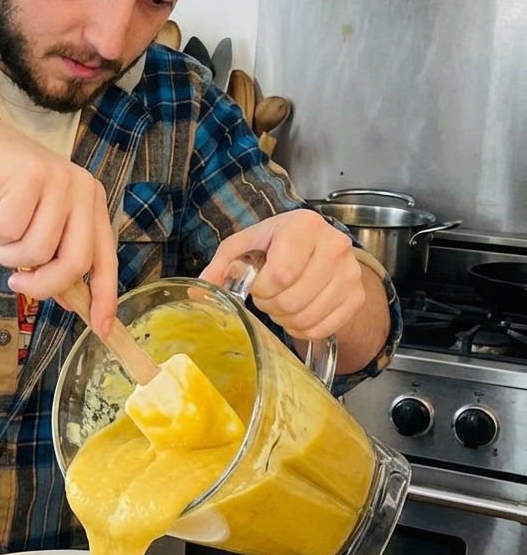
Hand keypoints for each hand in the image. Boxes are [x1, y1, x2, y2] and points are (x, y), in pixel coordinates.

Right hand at [0, 109, 117, 335]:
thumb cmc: (1, 190)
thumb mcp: (33, 227)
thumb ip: (53, 257)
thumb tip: (71, 301)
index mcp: (91, 204)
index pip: (104, 259)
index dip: (104, 297)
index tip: (100, 328)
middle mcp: (83, 190)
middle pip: (74, 262)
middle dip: (42, 284)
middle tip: (17, 282)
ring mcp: (59, 180)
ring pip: (36, 250)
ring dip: (6, 252)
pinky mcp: (31, 175)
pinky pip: (9, 230)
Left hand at [199, 209, 364, 341]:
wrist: (317, 247)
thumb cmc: (274, 245)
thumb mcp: (244, 246)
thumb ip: (221, 266)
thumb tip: (198, 292)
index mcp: (304, 225)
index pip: (280, 275)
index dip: (261, 288)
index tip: (256, 283)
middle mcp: (334, 245)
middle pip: (292, 299)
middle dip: (271, 304)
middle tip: (268, 294)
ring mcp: (350, 272)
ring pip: (307, 317)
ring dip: (285, 317)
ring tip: (281, 301)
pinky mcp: (356, 297)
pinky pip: (322, 329)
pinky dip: (303, 328)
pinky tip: (297, 311)